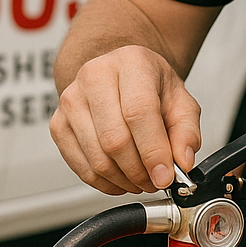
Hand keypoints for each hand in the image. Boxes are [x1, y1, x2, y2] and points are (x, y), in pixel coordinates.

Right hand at [50, 44, 201, 196]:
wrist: (120, 75)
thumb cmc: (149, 86)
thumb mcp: (181, 100)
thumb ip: (187, 131)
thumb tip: (182, 162)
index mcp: (131, 62)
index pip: (138, 111)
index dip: (153, 150)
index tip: (165, 176)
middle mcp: (95, 76)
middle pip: (114, 139)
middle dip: (139, 171)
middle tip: (156, 180)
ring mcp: (71, 100)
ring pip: (97, 159)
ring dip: (124, 180)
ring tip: (141, 178)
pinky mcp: (58, 124)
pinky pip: (82, 168)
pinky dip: (106, 183)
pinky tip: (122, 177)